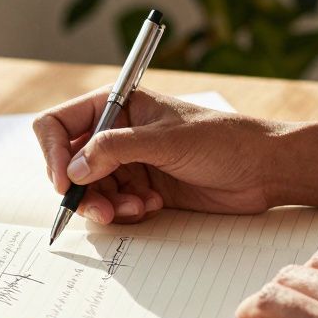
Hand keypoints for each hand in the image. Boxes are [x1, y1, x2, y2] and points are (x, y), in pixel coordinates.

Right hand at [32, 87, 281, 223]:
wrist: (264, 169)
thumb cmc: (223, 140)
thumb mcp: (166, 140)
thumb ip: (115, 150)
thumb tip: (73, 169)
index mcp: (117, 104)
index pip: (60, 124)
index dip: (53, 154)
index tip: (64, 182)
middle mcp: (117, 132)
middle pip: (70, 164)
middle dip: (82, 190)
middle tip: (102, 210)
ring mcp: (130, 163)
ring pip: (92, 190)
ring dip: (107, 205)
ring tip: (138, 208)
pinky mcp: (144, 189)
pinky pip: (115, 206)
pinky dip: (125, 212)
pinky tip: (152, 207)